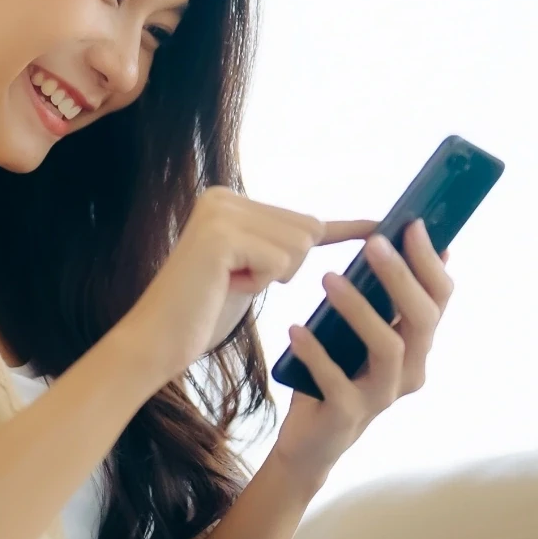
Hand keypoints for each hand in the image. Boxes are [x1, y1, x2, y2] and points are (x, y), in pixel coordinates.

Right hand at [127, 186, 377, 383]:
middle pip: (306, 229)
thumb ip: (281, 244)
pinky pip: (281, 261)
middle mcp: (222, 197)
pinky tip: (226, 285)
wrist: (156, 341)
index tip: (381, 223)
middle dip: (286, 266)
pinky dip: (262, 281)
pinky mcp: (221, 236)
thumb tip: (325, 226)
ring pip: (299, 244)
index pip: (302, 218)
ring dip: (274, 274)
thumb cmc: (203, 313)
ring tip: (230, 283)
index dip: (339, 230)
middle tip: (238, 281)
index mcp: (229, 199)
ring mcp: (220, 213)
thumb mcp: (253, 269)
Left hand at [271, 217, 454, 485]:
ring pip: (388, 348)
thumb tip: (394, 240)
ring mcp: (381, 395)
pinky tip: (296, 329)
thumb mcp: (359, 332)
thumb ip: (378, 298)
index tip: (413, 225)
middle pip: (421, 320)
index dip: (430, 262)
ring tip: (328, 278)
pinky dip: (317, 353)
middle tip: (374, 244)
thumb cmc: (336, 374)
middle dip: (401, 278)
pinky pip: (337, 381)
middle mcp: (410, 371)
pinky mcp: (348, 414)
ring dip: (360, 309)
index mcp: (417, 346)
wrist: (311, 440)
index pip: (439, 300)